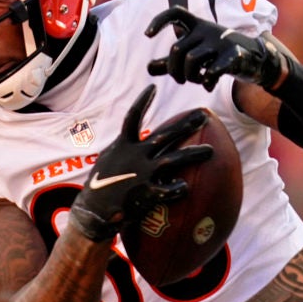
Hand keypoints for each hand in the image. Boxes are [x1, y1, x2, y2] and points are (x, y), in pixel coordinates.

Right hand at [67, 85, 213, 244]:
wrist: (92, 213)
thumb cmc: (100, 188)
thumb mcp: (108, 162)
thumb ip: (123, 150)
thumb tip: (132, 141)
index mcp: (122, 145)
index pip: (132, 116)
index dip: (142, 101)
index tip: (153, 87)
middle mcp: (134, 155)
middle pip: (165, 135)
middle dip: (186, 124)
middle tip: (204, 116)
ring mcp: (142, 174)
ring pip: (173, 159)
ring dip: (193, 154)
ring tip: (210, 151)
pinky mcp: (146, 194)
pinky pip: (169, 190)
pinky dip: (179, 188)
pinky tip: (186, 187)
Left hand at [145, 6, 289, 90]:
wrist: (254, 59)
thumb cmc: (218, 56)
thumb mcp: (195, 56)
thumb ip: (172, 62)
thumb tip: (148, 68)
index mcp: (197, 26)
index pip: (175, 14)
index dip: (159, 21)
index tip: (147, 35)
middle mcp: (207, 30)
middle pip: (177, 49)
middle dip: (174, 70)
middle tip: (180, 80)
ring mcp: (221, 42)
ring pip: (191, 61)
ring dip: (189, 77)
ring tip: (197, 81)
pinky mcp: (233, 57)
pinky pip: (211, 71)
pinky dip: (206, 82)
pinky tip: (209, 85)